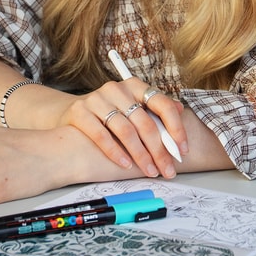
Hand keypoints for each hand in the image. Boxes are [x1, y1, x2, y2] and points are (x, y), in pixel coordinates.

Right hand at [58, 79, 187, 178]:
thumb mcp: (133, 106)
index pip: (162, 103)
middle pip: (144, 122)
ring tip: (149, 170)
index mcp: (135, 85)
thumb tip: (181, 110)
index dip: (175, 128)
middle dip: (159, 150)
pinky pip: (101, 135)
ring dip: (140, 155)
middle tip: (167, 169)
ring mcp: (97, 99)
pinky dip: (115, 152)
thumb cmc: (110, 112)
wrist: (73, 111)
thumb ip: (155, 109)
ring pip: (125, 130)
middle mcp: (117, 89)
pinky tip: (126, 164)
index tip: (182, 150)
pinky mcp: (80, 112)